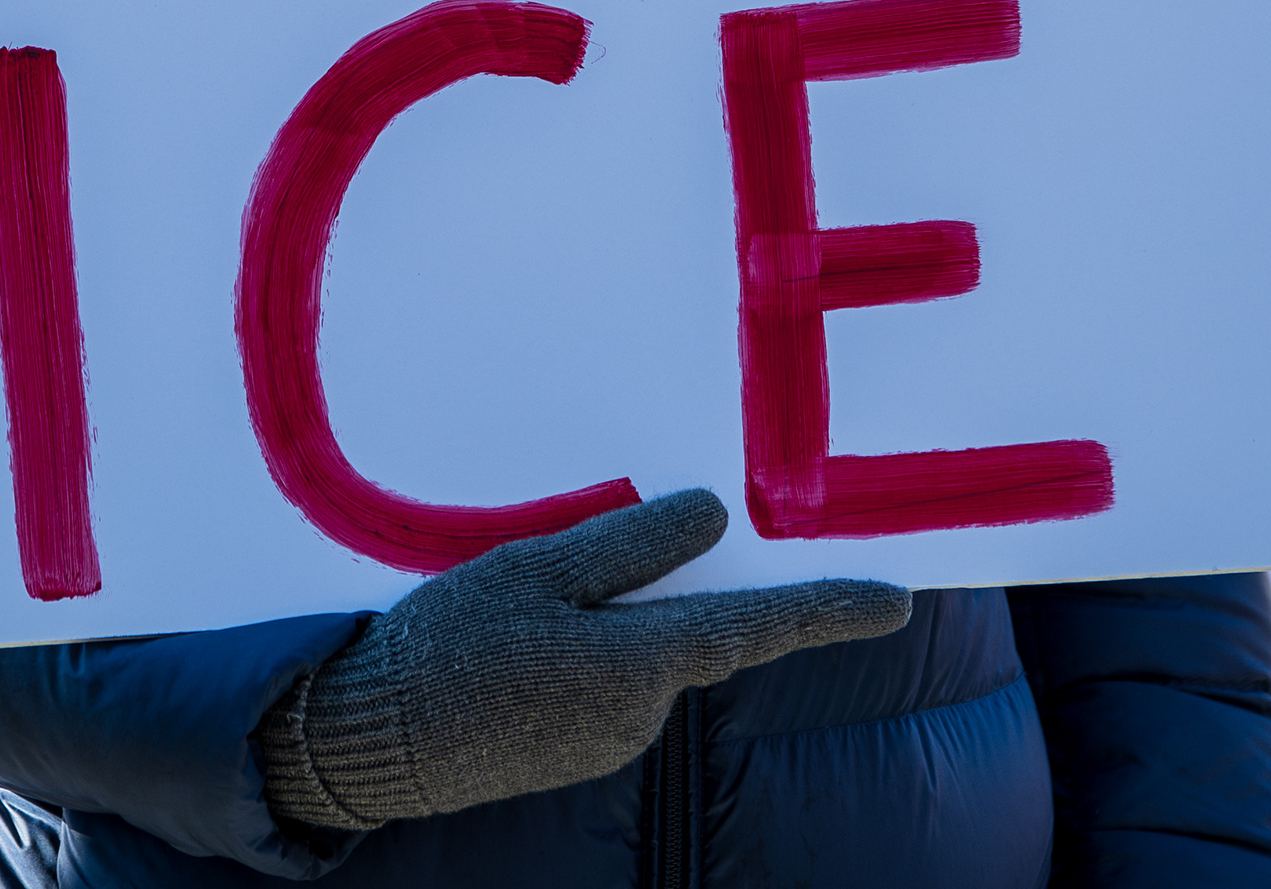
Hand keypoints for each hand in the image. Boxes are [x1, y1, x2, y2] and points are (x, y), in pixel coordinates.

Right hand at [255, 487, 908, 828]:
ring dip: (611, 620)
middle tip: (576, 565)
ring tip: (516, 609)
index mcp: (639, 664)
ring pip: (642, 653)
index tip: (897, 601)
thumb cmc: (447, 648)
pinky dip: (584, 651)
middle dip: (662, 589)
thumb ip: (630, 546)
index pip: (758, 628)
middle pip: (689, 629)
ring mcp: (610, 740)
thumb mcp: (535, 571)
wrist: (373, 743)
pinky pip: (607, 682)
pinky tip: (518, 643)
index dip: (830, 611)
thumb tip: (713, 518)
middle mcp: (640, 713)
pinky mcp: (579, 751)